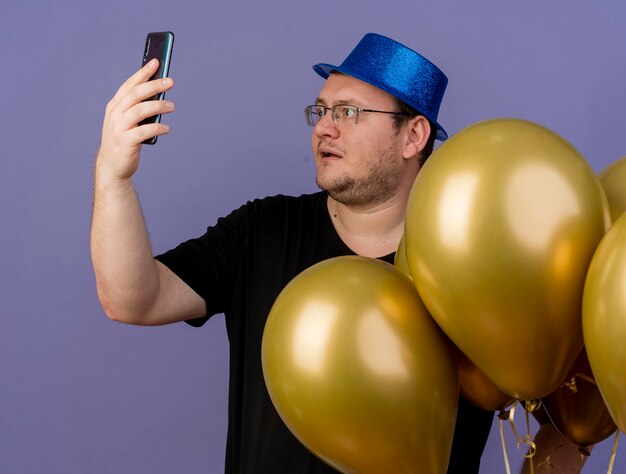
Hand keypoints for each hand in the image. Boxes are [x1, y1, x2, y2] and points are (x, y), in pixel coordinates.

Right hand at [97, 59, 174, 180]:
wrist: (112, 167)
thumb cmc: (124, 141)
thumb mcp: (129, 121)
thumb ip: (139, 109)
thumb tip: (160, 95)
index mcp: (115, 106)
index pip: (129, 85)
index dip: (143, 72)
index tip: (157, 62)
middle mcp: (115, 114)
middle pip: (135, 94)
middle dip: (153, 85)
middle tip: (170, 82)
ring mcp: (119, 128)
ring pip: (139, 110)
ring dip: (158, 106)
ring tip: (172, 106)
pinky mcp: (125, 142)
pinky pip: (144, 132)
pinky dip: (157, 128)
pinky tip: (167, 128)